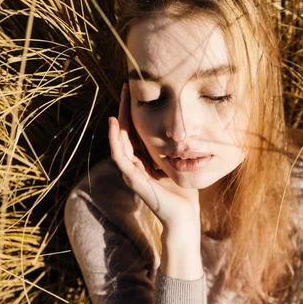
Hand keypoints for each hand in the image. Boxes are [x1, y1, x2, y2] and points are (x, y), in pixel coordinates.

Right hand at [109, 84, 200, 231]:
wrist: (184, 217)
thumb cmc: (183, 194)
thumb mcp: (177, 165)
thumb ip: (175, 151)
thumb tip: (187, 132)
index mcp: (143, 161)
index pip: (135, 132)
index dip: (134, 112)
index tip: (136, 91)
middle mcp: (134, 165)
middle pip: (125, 132)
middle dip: (124, 109)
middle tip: (126, 86)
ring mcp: (131, 172)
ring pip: (119, 141)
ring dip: (118, 119)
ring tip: (120, 99)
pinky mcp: (133, 179)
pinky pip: (120, 155)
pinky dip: (115, 138)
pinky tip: (115, 123)